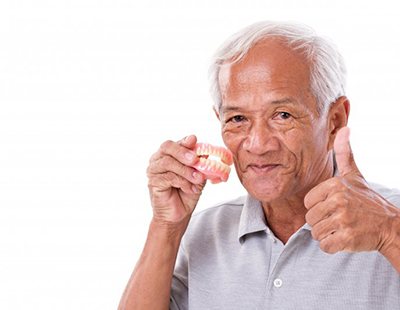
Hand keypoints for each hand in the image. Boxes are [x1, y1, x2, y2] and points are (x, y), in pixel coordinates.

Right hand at [147, 135, 205, 224]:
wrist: (179, 214)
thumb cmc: (186, 193)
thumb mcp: (197, 175)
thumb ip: (200, 163)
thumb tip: (206, 150)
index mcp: (169, 154)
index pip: (176, 143)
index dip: (185, 141)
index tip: (194, 140)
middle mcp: (159, 159)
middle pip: (167, 147)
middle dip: (183, 151)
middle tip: (195, 159)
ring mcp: (154, 170)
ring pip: (168, 162)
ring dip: (186, 170)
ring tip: (198, 179)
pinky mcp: (153, 182)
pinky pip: (169, 177)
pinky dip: (183, 182)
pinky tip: (190, 189)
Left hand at [304, 127, 398, 253]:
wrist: (390, 226)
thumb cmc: (367, 200)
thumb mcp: (355, 175)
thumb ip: (345, 154)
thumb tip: (345, 128)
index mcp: (335, 185)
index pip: (308, 203)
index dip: (318, 207)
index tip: (333, 207)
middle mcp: (338, 200)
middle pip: (310, 218)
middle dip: (322, 222)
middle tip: (339, 219)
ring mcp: (343, 219)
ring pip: (316, 233)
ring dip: (327, 234)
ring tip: (342, 228)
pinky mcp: (347, 238)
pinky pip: (324, 246)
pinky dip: (331, 246)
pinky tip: (344, 239)